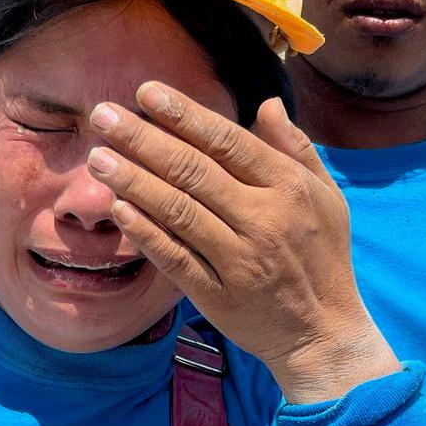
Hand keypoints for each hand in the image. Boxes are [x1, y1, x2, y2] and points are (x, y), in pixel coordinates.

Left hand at [88, 84, 400, 401]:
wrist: (322, 332)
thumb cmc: (322, 257)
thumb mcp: (326, 196)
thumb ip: (296, 148)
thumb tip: (266, 103)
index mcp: (288, 187)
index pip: (227, 141)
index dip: (184, 115)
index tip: (145, 93)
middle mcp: (263, 218)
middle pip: (193, 170)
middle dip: (143, 139)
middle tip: (102, 116)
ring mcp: (239, 259)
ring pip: (178, 211)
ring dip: (133, 181)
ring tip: (98, 158)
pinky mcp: (218, 294)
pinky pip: (175, 258)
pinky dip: (146, 233)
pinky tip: (119, 209)